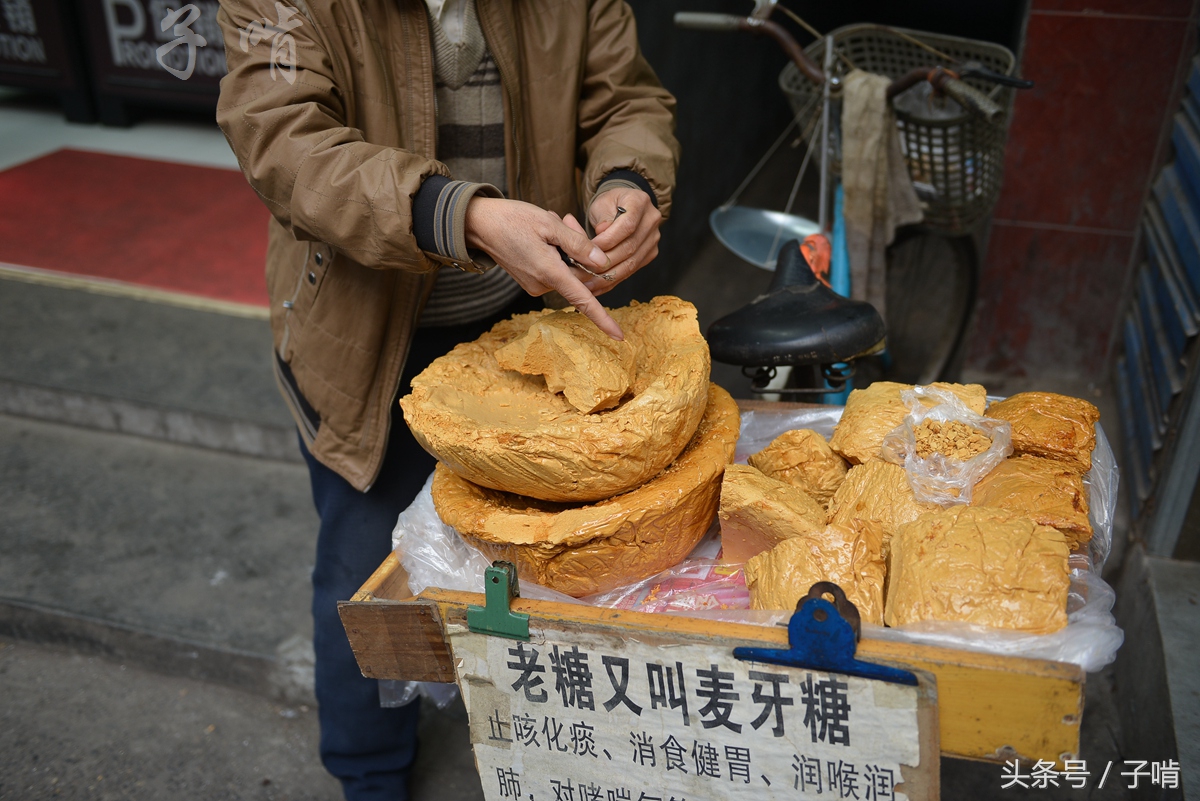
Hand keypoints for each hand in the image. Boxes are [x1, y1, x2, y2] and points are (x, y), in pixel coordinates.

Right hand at [464, 197, 623, 339]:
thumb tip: (603, 264)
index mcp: (549, 272)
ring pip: (568, 271)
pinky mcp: (532, 281)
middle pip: (579, 276)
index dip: (603, 319)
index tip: (619, 336)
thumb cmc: (512, 219)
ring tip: (556, 222)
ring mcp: (535, 285)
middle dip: (583, 250)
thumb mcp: (549, 224)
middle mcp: (542, 285)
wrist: (479, 224)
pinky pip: (556, 271)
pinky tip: (548, 234)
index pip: (583, 300)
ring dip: (570, 249)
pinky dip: (559, 254)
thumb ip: (579, 244)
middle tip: (567, 219)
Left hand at [582, 186, 662, 295]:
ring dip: (607, 277)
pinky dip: (611, 282)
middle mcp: (651, 221)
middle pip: (629, 248)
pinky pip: (630, 272)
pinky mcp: (649, 255)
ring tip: (586, 284)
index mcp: (639, 202)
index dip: (607, 241)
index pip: (627, 226)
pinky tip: (596, 287)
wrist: (623, 207)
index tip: (588, 249)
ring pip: (630, 264)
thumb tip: (602, 231)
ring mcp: (652, 240)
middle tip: (583, 272)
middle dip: (604, 263)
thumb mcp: (601, 203)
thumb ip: (602, 217)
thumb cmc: (609, 204)